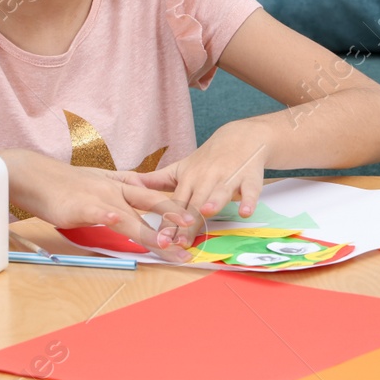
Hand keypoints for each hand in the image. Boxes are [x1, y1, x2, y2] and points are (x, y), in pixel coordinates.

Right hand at [0, 149, 202, 261]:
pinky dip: (110, 216)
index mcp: (122, 186)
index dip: (177, 208)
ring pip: (131, 216)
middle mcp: (117, 190)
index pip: (155, 197)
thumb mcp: (100, 182)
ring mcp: (102, 198)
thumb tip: (137, 192)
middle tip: (195, 230)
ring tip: (166, 243)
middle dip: (175, 218)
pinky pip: (100, 212)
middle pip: (153, 205)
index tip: (195, 220)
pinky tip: (118, 220)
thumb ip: (121, 188)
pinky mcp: (83, 206)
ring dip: (150, 230)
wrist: (36, 176)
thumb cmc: (66, 184)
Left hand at [134, 120, 271, 245]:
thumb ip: (157, 181)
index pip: (176, 204)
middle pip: (196, 203)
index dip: (169, 222)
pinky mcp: (249, 177)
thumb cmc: (208, 158)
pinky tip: (246, 212)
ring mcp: (228, 177)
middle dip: (189, 222)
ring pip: (220, 192)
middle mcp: (206, 178)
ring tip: (207, 212)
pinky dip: (249, 200)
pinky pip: (250, 190)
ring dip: (214, 202)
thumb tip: (128, 186)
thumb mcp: (181, 167)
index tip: (161, 239)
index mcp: (189, 178)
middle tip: (181, 242)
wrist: (240, 137)